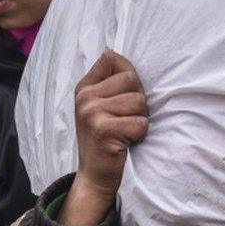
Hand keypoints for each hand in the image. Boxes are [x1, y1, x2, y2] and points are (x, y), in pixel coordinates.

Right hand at [58, 49, 147, 225]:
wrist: (96, 175)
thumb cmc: (107, 137)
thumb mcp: (101, 105)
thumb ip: (109, 79)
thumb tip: (111, 49)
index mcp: (84, 87)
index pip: (113, 59)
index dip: (129, 77)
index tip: (122, 98)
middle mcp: (84, 97)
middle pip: (132, 79)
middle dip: (138, 101)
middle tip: (125, 120)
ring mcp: (91, 113)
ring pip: (139, 101)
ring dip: (140, 119)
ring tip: (125, 131)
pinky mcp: (103, 130)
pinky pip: (140, 123)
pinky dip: (139, 135)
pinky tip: (125, 142)